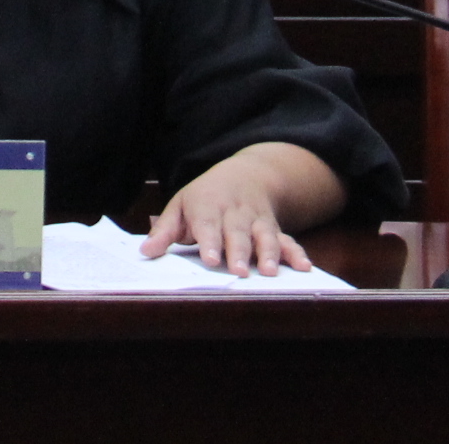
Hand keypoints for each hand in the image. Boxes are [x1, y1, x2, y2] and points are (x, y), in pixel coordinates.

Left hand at [143, 150, 311, 277]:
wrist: (245, 175)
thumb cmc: (205, 197)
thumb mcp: (180, 205)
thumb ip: (164, 231)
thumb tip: (145, 252)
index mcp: (208, 207)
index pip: (207, 225)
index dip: (209, 242)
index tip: (210, 259)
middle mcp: (235, 213)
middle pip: (237, 233)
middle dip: (238, 252)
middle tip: (236, 271)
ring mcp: (257, 221)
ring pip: (265, 236)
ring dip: (269, 254)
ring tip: (270, 272)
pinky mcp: (274, 229)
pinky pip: (288, 240)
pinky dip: (297, 253)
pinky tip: (304, 267)